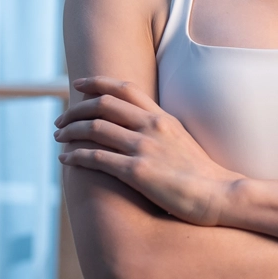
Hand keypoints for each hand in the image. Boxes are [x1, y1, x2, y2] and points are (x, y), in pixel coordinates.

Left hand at [54, 77, 240, 225]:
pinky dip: (76, 156)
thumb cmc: (202, 174)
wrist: (220, 195)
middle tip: (61, 118)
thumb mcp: (182, 140)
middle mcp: (151, 126)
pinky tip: (65, 160)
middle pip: (103, 105)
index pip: (124, 89)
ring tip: (58, 137)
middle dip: (75, 109)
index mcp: (162, 117)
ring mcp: (144, 147)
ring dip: (70, 131)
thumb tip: (140, 127)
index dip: (97, 83)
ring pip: (94, 128)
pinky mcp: (137, 172)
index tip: (78, 85)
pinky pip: (97, 158)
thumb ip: (161, 130)